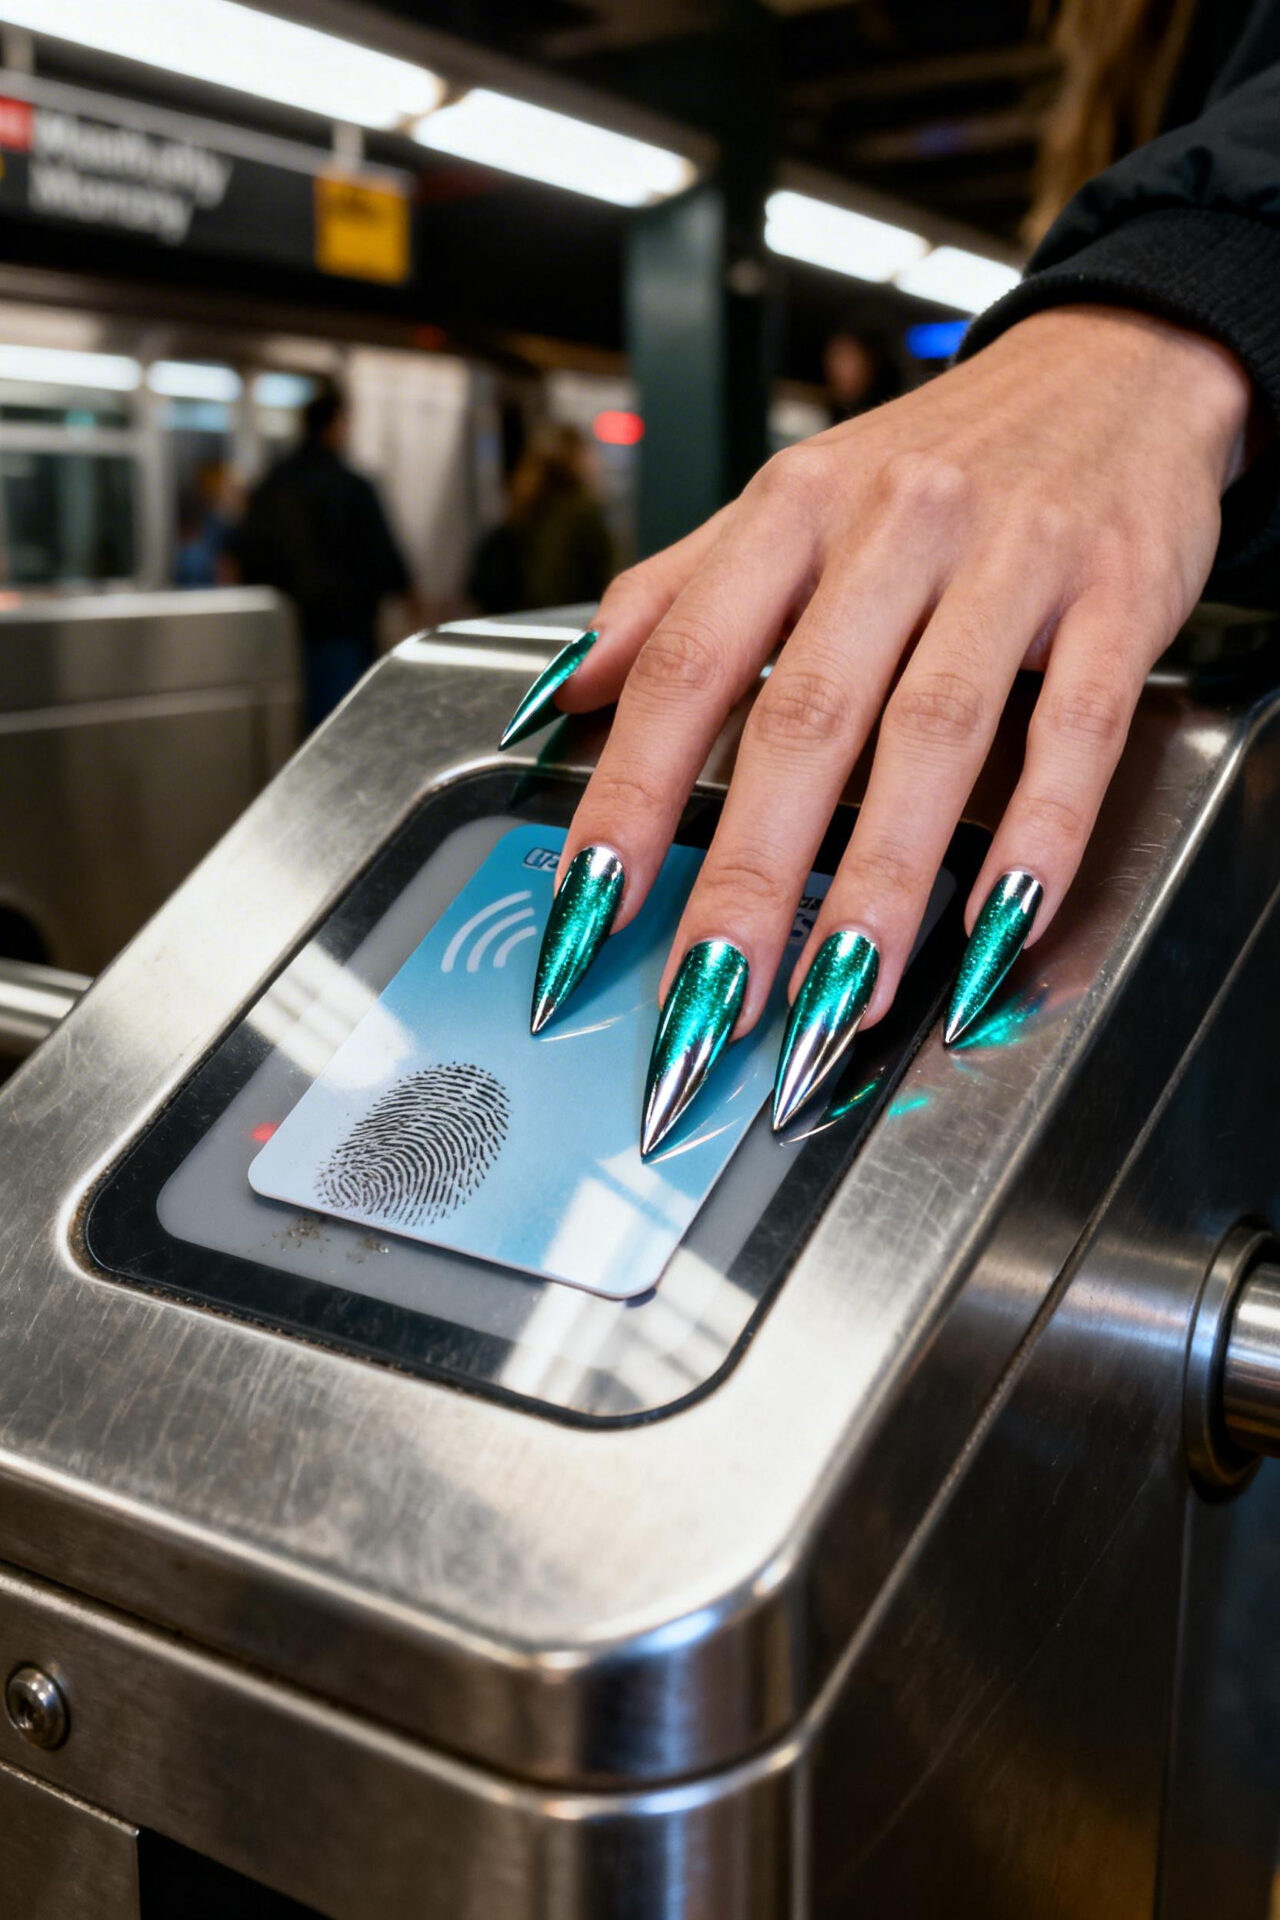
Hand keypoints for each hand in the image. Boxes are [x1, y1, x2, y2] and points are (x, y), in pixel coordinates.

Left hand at [545, 306, 1252, 1138]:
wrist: (1119, 367)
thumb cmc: (941, 457)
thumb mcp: (793, 498)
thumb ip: (675, 597)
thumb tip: (562, 693)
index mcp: (791, 507)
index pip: (684, 666)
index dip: (627, 795)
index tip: (586, 912)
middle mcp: (892, 525)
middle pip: (803, 722)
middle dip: (748, 878)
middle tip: (708, 1002)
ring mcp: (1011, 558)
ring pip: (931, 738)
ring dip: (878, 885)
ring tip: (837, 1001)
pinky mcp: (1117, 594)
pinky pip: (1074, 733)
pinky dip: (1036, 839)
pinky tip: (994, 932)